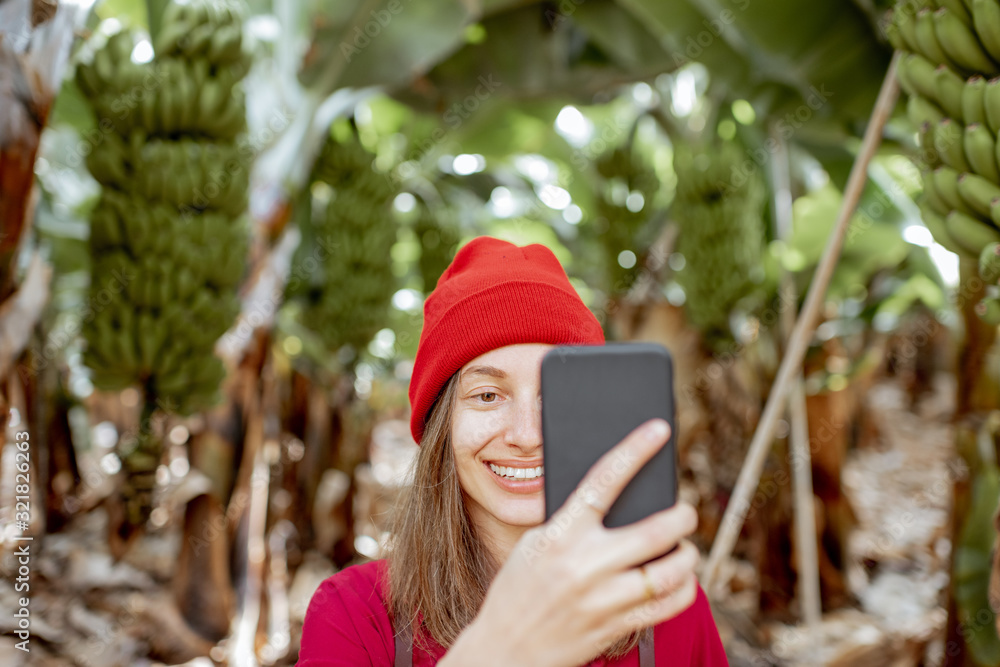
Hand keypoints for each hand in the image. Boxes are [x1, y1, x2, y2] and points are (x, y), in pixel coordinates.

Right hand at [443, 418, 699, 666]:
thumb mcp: (536, 544)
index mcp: (561, 534)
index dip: (634, 449)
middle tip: (685, 511)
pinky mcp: (615, 627)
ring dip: (688, 554)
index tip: (658, 429)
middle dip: (682, 515)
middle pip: (655, 530)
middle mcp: (585, 564)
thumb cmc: (519, 588)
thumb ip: (572, 523)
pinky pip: (668, 605)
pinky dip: (685, 588)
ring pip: (669, 570)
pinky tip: (681, 579)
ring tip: (685, 548)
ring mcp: (603, 599)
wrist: (506, 648)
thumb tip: (618, 499)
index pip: (604, 480)